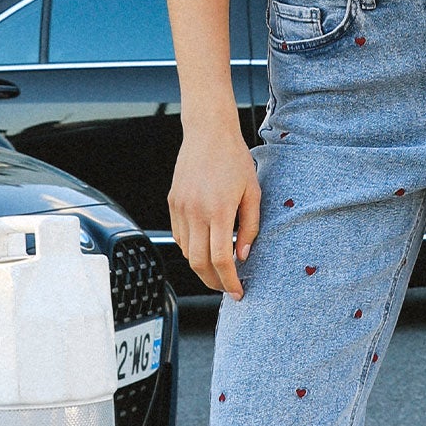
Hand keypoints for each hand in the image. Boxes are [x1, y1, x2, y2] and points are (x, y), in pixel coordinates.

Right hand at [169, 123, 261, 298]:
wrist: (207, 133)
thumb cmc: (234, 160)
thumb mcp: (252, 193)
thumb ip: (249, 227)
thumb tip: (243, 256)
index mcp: (218, 211)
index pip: (221, 259)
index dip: (229, 281)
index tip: (237, 292)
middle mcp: (194, 212)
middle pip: (198, 263)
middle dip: (213, 282)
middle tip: (227, 288)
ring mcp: (180, 208)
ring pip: (186, 252)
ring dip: (202, 266)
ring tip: (219, 269)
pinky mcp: (172, 203)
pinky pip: (179, 236)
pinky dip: (191, 249)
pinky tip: (205, 247)